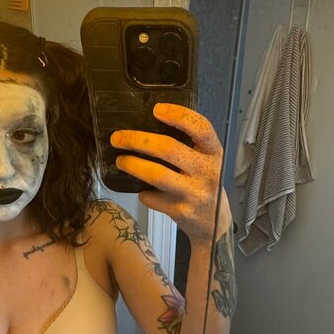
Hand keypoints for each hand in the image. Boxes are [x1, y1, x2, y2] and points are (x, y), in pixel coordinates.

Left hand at [111, 104, 229, 244]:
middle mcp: (207, 172)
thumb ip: (188, 146)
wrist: (215, 224)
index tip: (156, 109)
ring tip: (121, 160)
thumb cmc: (205, 185)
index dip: (178, 115)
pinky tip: (142, 191)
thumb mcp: (206, 161)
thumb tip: (148, 128)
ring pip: (157, 174)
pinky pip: (153, 198)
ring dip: (133, 165)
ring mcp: (194, 193)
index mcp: (214, 153)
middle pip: (169, 149)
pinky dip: (143, 193)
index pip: (201, 128)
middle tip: (118, 138)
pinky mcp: (182, 211)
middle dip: (137, 140)